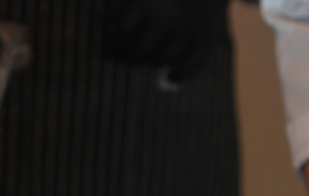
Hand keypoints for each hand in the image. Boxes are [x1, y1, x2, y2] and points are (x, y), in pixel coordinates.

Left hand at [102, 0, 229, 83]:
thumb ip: (118, 7)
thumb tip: (102, 30)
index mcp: (148, 1)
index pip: (121, 30)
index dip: (111, 41)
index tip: (107, 44)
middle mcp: (169, 17)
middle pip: (142, 50)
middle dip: (129, 56)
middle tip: (124, 56)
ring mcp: (189, 30)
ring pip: (164, 59)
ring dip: (152, 61)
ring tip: (145, 56)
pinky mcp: (206, 38)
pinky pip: (192, 66)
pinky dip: (180, 74)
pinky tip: (169, 75)